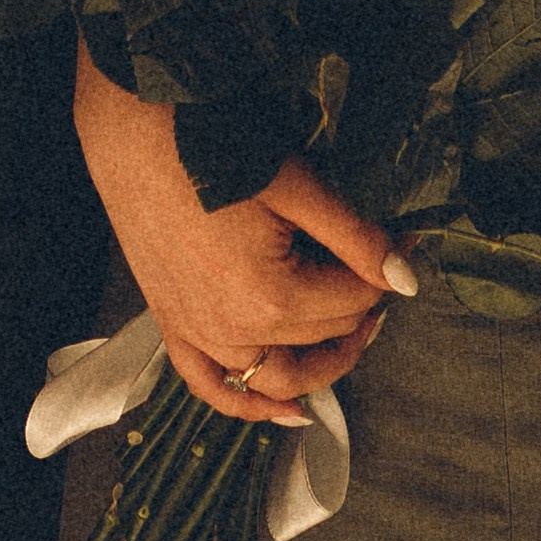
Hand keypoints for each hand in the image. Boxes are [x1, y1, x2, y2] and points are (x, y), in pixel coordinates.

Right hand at [74, 42, 414, 425]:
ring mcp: (199, 333)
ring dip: (321, 365)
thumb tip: (407, 278)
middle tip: (383, 264)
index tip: (407, 235)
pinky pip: (212, 385)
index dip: (389, 266)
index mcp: (272, 298)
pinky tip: (284, 409)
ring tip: (356, 335)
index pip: (355, 297)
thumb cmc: (213, 147)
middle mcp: (235, 331)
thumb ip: (355, 237)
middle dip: (363, 301)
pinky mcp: (172, 324)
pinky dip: (248, 404)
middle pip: (324, 334)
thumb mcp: (297, 186)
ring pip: (276, 377)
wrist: (132, 131)